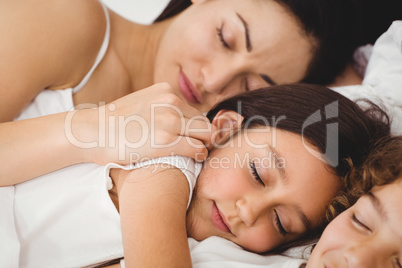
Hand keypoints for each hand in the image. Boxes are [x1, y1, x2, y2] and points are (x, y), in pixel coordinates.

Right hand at [70, 83, 214, 164]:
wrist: (91, 132)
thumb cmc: (113, 123)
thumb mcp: (141, 103)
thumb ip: (161, 107)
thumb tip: (179, 121)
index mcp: (166, 91)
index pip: (195, 111)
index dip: (197, 127)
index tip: (196, 138)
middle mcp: (171, 102)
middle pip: (204, 122)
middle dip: (206, 136)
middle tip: (201, 148)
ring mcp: (170, 120)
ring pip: (206, 134)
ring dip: (204, 145)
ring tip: (196, 154)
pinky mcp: (166, 140)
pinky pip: (197, 148)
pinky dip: (199, 154)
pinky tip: (193, 158)